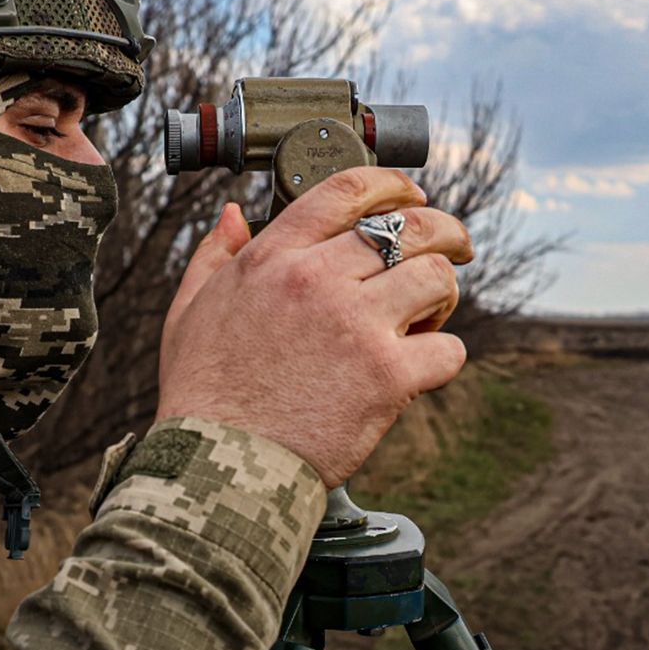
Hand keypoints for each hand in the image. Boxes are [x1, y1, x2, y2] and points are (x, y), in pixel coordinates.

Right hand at [155, 167, 472, 486]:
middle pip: (409, 228)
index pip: (347, 190)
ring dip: (443, 295)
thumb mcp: (191, 309)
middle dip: (444, 231)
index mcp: (273, 258)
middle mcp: (317, 281)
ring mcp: (356, 327)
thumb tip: (233, 214)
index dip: (392, 184)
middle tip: (457, 247)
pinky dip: (443, 357)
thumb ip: (215, 254)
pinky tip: (422, 367)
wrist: (220, 465)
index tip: (411, 196)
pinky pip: (448, 349)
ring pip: (437, 278)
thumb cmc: (204, 393)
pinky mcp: (387, 377)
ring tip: (428, 316)